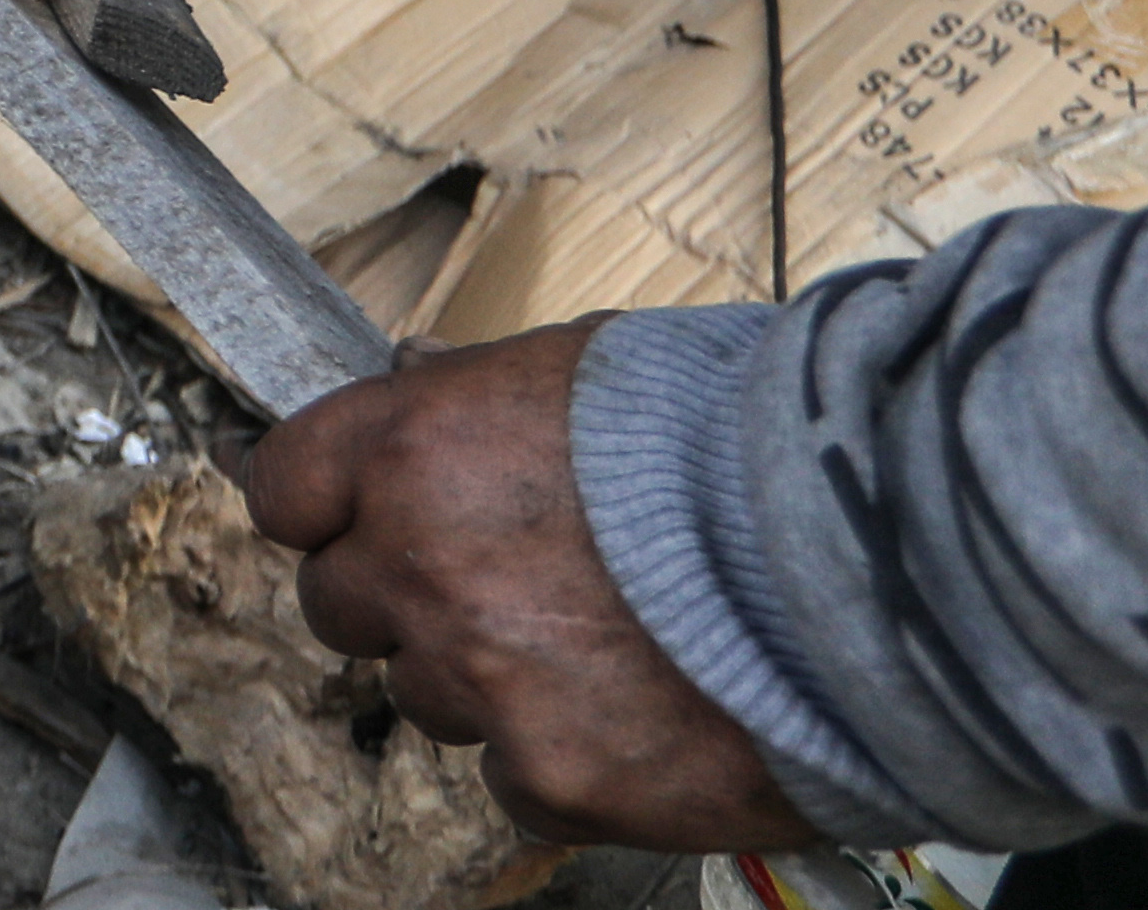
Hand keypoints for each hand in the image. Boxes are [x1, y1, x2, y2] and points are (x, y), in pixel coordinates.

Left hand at [245, 323, 821, 849]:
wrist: (863, 555)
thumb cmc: (738, 440)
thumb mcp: (586, 367)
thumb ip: (480, 397)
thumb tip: (422, 390)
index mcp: (416, 447)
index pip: (283, 487)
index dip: (324, 504)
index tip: (355, 514)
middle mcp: (423, 568)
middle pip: (340, 607)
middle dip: (402, 596)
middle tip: (501, 583)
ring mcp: (483, 683)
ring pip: (429, 698)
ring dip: (488, 679)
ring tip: (605, 640)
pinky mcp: (553, 778)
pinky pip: (514, 781)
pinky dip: (561, 758)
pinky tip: (640, 708)